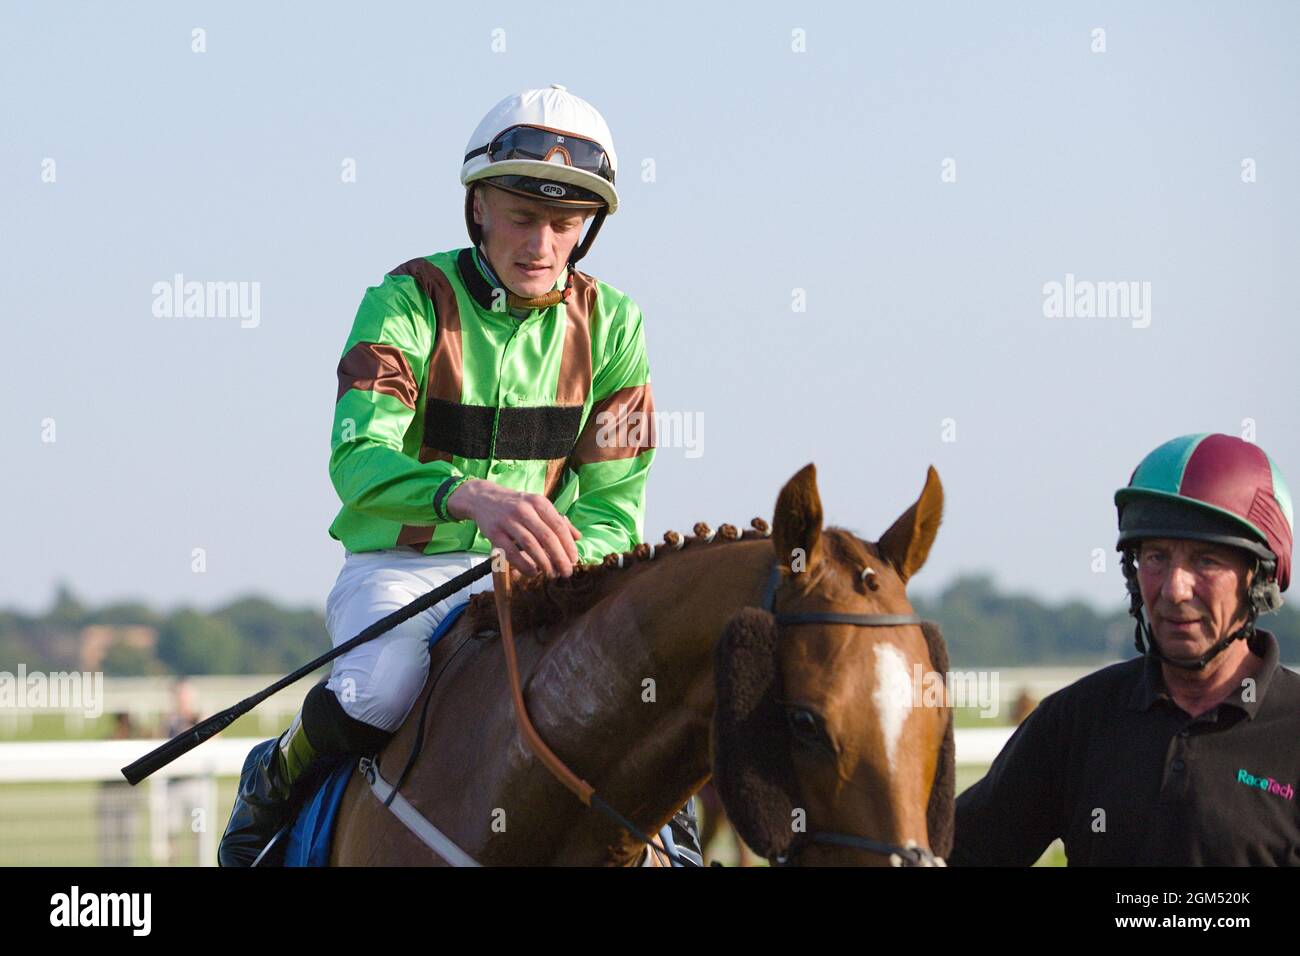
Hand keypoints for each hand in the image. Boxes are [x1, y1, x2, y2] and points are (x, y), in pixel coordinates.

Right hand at [446, 478, 581, 577]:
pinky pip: (511, 552)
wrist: (482, 498)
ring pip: (530, 545)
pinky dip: (523, 564)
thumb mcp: (538, 506)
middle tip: (566, 572)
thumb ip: (558, 520)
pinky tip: (532, 572)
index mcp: (539, 502)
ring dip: (544, 563)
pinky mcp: (494, 532)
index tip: (574, 560)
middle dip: (559, 557)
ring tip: (551, 574)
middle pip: (547, 537)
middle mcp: (525, 509)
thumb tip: (578, 537)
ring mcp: (508, 520)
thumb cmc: (516, 505)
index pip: (559, 526)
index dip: (568, 545)